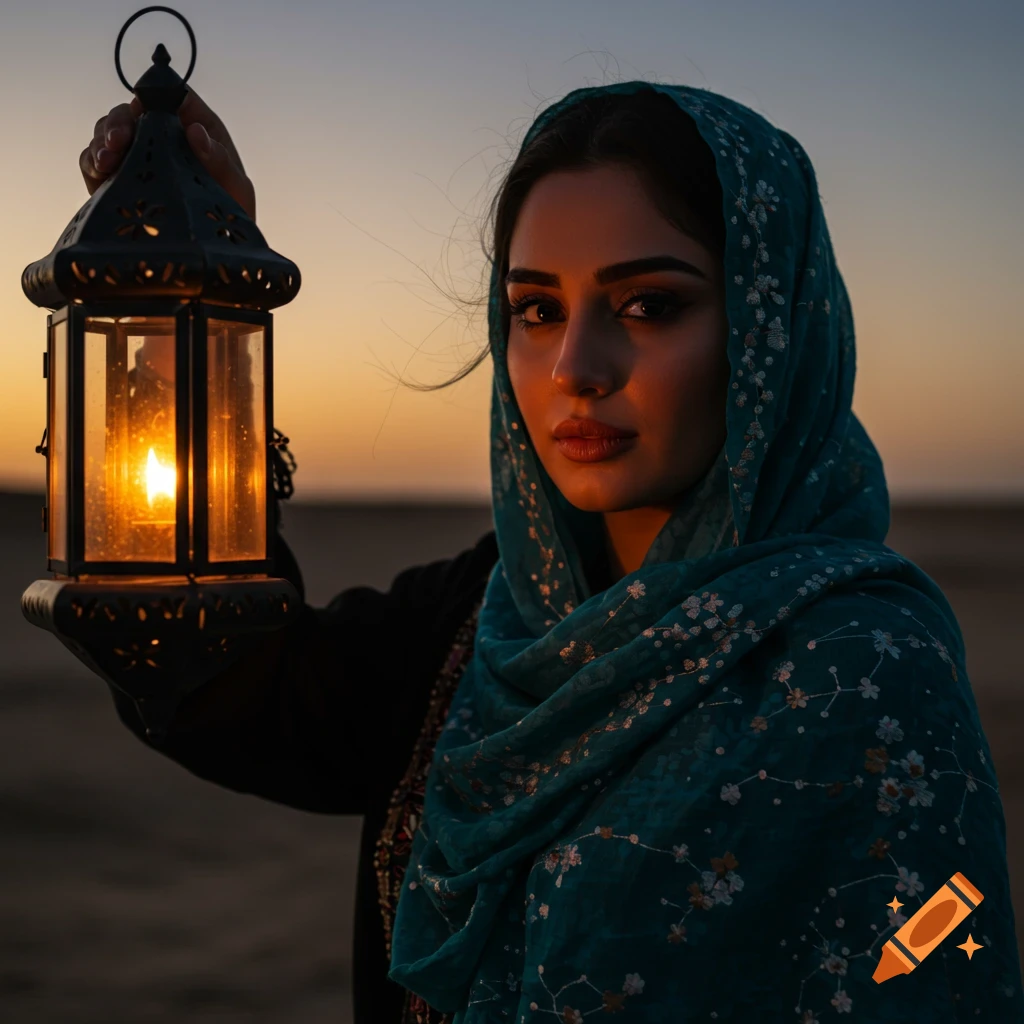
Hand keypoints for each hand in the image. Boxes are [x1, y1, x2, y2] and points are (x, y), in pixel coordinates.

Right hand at [79, 88, 256, 220]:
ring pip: (107, 132)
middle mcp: (163, 136)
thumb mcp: (236, 187)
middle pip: (130, 112)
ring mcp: (138, 155)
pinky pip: (94, 161)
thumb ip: (220, 159)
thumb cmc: (232, 212)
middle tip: (117, 140)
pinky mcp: (118, 178)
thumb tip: (195, 131)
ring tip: (107, 161)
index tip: (143, 106)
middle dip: (118, 122)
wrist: (218, 247)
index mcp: (196, 128)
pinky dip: (92, 162)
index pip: (172, 97)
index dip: (156, 94)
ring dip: (102, 141)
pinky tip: (100, 171)